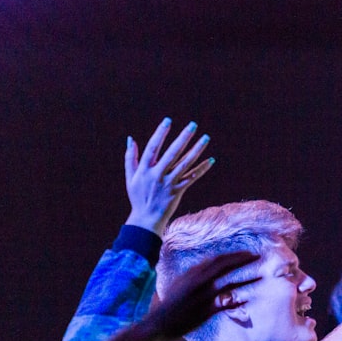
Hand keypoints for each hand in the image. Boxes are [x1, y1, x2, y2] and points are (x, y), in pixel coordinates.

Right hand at [124, 118, 212, 235]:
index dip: (160, 133)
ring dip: (196, 150)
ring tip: (205, 137)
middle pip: (173, 153)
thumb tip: (130, 139)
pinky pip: (192, 178)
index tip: (168, 121)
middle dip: (183, 138)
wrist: (146, 220)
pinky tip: (211, 160)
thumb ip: (130, 157)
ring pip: (185, 164)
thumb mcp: (131, 177)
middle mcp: (157, 175)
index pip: (153, 147)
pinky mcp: (178, 191)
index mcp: (144, 170)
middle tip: (193, 125)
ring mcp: (169, 183)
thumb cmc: (138, 196)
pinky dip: (201, 169)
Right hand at [148, 251, 259, 338]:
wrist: (160, 323)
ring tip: (261, 274)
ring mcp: (202, 296)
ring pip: (228, 282)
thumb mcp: (180, 284)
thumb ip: (195, 276)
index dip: (233, 255)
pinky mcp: (205, 311)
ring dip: (245, 277)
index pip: (217, 259)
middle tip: (258, 256)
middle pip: (224, 266)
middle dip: (242, 259)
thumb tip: (208, 268)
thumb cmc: (170, 304)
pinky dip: (237, 300)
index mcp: (192, 273)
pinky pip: (225, 304)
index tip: (247, 253)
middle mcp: (198, 281)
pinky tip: (248, 299)